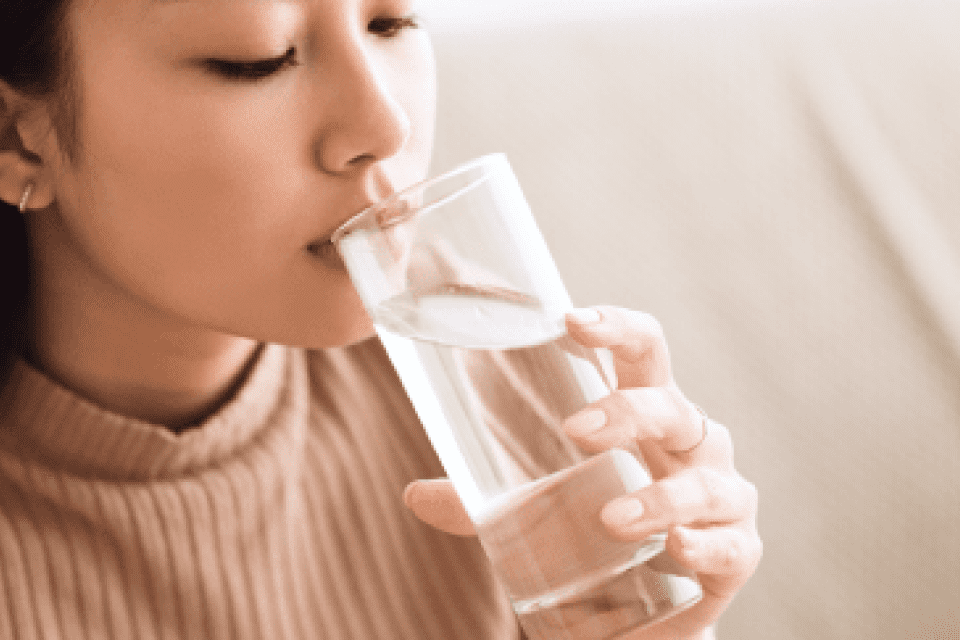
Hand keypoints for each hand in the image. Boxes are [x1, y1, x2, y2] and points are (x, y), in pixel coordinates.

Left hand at [403, 306, 760, 639]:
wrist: (645, 610)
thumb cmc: (595, 532)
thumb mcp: (536, 510)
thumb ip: (479, 502)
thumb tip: (414, 493)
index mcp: (646, 413)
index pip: (642, 351)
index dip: (615, 328)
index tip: (571, 320)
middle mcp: (690, 444)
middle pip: (672, 405)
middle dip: (628, 410)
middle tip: (574, 430)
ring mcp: (720, 497)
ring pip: (705, 479)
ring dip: (660, 495)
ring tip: (612, 518)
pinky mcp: (736, 553)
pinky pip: (732, 545)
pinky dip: (706, 546)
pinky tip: (676, 549)